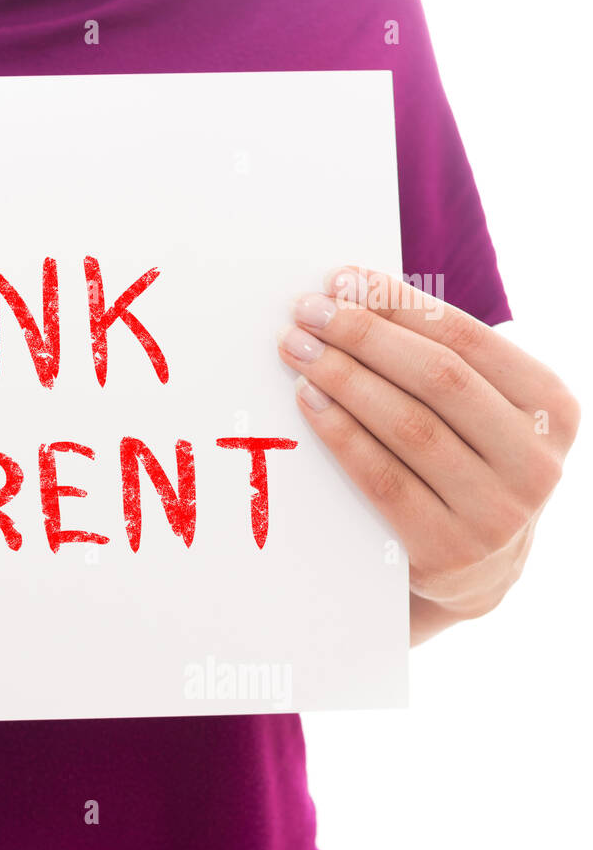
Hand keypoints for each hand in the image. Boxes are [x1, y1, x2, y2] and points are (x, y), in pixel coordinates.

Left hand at [278, 267, 578, 644]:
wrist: (475, 570)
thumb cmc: (466, 465)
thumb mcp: (482, 414)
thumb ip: (443, 362)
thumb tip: (356, 291)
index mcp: (551, 409)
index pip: (468, 339)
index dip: (400, 305)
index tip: (343, 279)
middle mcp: (535, 461)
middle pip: (437, 378)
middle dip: (364, 336)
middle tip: (308, 311)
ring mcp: (497, 512)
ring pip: (408, 426)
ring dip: (343, 379)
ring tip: (298, 350)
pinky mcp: (447, 551)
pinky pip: (382, 479)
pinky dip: (341, 433)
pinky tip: (308, 402)